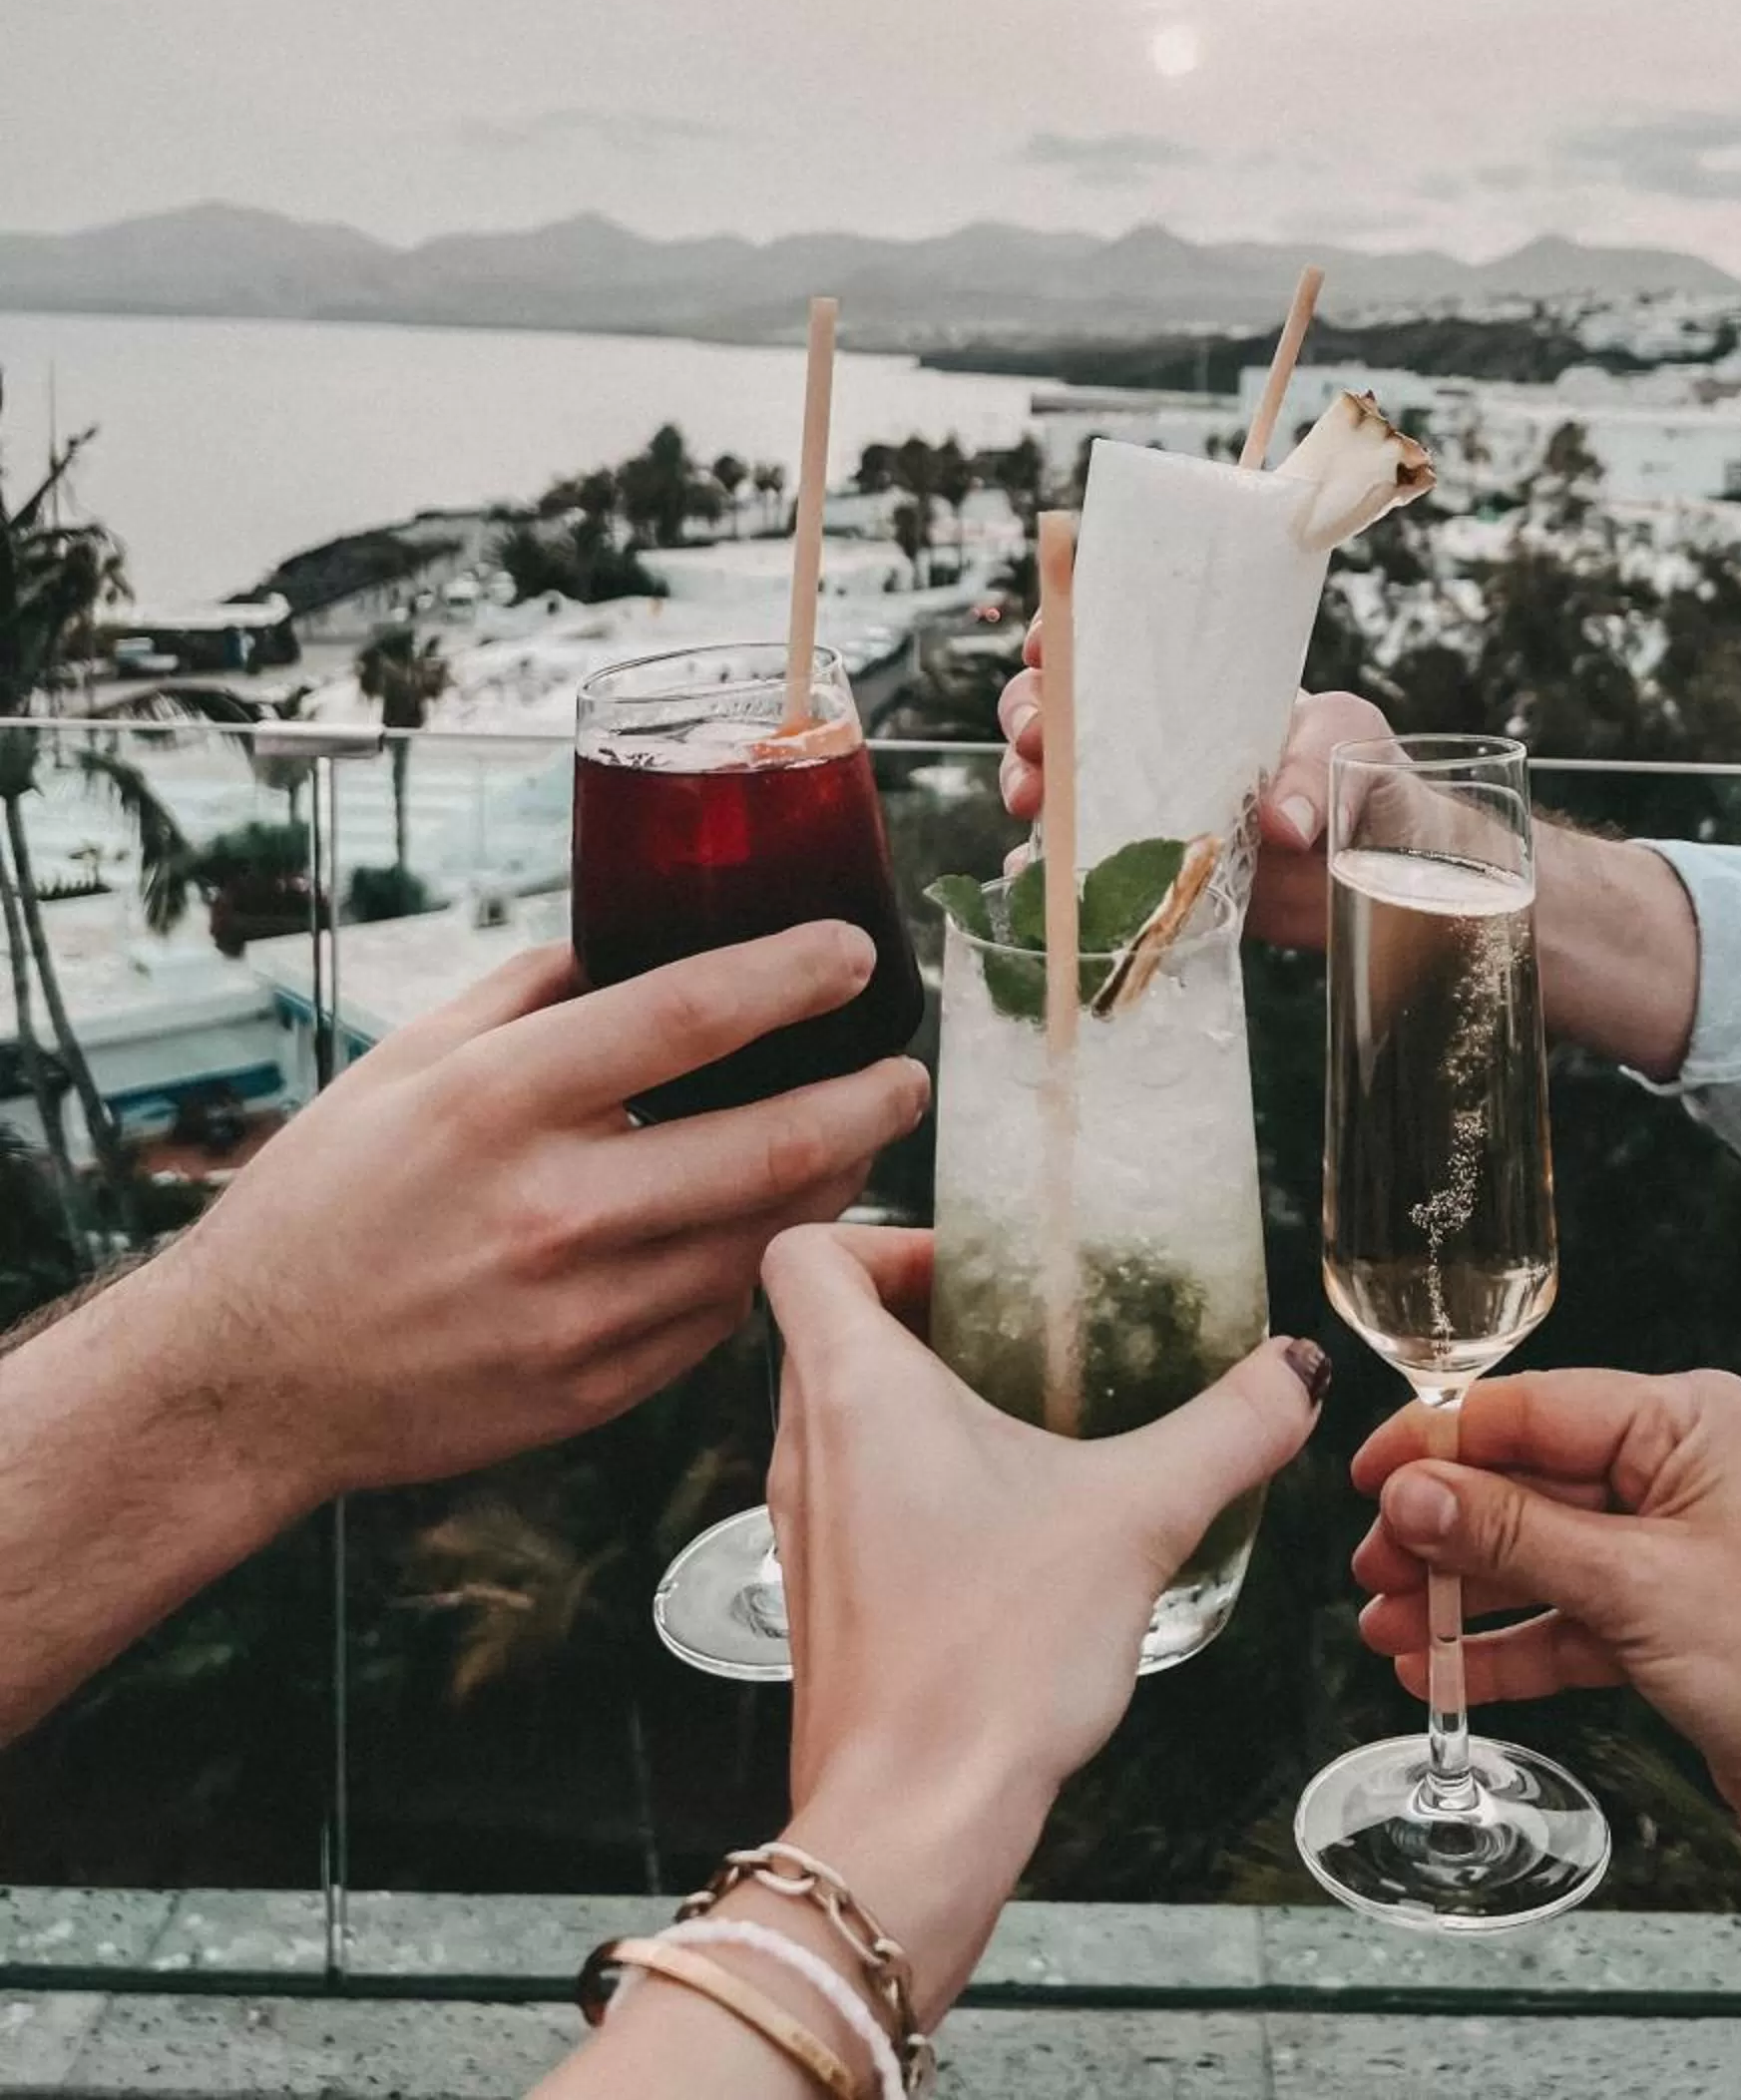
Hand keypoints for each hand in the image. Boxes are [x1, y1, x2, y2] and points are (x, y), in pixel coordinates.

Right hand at [135, 926, 928, 1500]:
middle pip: (774, 1141)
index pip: (692, 1014)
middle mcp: (552, 1207)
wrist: (254, 1377)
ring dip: (834, 1182)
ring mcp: (584, 1311)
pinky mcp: (600, 1389)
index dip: (796, 973)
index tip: (856, 952)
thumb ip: (535, 992)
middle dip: (869, 1099)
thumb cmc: (329, 1199)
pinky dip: (762, 1258)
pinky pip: (724, 1312)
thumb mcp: (408, 1061)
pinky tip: (770, 1223)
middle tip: (903, 1071)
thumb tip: (643, 934)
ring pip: (769, 1235)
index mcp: (500, 1102)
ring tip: (854, 1138)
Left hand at [763, 1225, 1325, 2011]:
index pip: (804, 1253)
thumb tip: (1294, 1370)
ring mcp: (806, 1531)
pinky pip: (857, 1498)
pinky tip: (1013, 1527)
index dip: (881, 1234)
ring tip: (1031, 1425)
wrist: (913, 1824)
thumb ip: (1228, 1429)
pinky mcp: (829, 1602)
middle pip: (829, 1329)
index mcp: (851, 1388)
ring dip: (923, 1402)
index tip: (974, 1267)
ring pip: (842, 1418)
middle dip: (926, 1316)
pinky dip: (918, 1482)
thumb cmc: (987, 1660)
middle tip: (1024, 1334)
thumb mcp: (1137, 1516)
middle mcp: (806, 1448)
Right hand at [998, 624, 1385, 949]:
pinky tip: (1032, 877)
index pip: (1111, 646)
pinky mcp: (1150, 878)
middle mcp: (1155, 745)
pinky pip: (1081, 873)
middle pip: (1061, 712)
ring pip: (1056, 785)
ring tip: (1031, 801)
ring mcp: (1146, 810)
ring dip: (1027, 784)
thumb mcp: (1352, 744)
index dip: (1064, 637)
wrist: (1384, 865)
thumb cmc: (1367, 775)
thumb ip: (1320, 773)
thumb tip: (1283, 823)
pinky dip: (1044, 874)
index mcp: (1195, 692)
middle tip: (1035, 738)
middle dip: (1028, 715)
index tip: (1046, 646)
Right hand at [1352, 1367, 1740, 1873]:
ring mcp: (1669, 1550)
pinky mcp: (1665, 1624)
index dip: (1438, 1443)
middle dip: (1441, 1533)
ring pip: (1535, 1557)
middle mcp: (1675, 1473)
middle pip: (1524, 1485)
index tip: (1365, 1478)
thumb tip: (1410, 1493)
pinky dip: (1504, 1647)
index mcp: (1685, 1422)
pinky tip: (1440, 1670)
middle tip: (1370, 1571)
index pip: (1530, 1410)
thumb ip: (1513, 1536)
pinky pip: (1562, 1619)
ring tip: (1386, 1629)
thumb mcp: (1637, 1588)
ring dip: (1461, 1597)